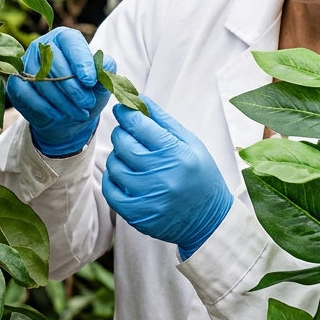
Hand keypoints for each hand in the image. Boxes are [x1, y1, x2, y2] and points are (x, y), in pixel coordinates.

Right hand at [6, 27, 114, 157]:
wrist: (68, 116)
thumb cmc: (86, 92)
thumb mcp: (101, 83)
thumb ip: (105, 71)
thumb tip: (105, 65)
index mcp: (65, 38)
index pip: (70, 42)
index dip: (81, 61)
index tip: (90, 81)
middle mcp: (42, 45)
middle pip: (54, 61)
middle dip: (73, 86)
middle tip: (87, 103)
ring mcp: (26, 63)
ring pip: (40, 79)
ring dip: (62, 100)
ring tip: (79, 113)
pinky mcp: (16, 83)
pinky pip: (26, 93)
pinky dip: (44, 107)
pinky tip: (59, 115)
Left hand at [103, 97, 232, 258]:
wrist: (209, 220)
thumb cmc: (201, 176)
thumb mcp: (191, 143)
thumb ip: (164, 121)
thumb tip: (140, 98)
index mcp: (177, 154)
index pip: (139, 125)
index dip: (126, 112)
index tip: (122, 108)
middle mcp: (162, 175)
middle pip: (123, 143)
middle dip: (122, 133)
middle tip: (129, 134)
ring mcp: (147, 197)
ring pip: (114, 164)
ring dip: (118, 157)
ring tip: (132, 158)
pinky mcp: (137, 215)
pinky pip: (110, 189)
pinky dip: (113, 179)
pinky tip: (125, 175)